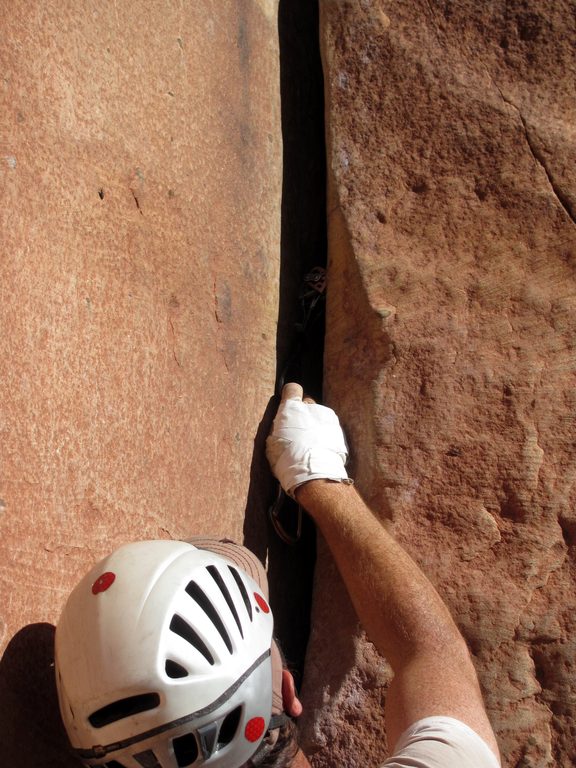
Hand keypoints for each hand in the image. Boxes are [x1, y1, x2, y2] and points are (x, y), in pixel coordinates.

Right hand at [266, 382, 351, 497]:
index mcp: (291, 408)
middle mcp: (311, 408)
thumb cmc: (288, 459)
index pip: (292, 389)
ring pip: (319, 416)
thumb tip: (279, 424)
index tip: (288, 405)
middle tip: (298, 432)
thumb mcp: (271, 443)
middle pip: (307, 404)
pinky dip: (324, 435)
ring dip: (314, 426)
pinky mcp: (338, 429)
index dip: (290, 396)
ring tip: (310, 444)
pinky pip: (328, 428)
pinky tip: (319, 449)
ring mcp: (327, 417)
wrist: (314, 475)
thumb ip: (277, 427)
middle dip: (303, 414)